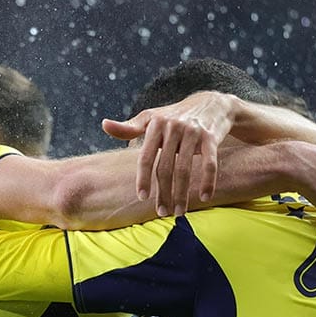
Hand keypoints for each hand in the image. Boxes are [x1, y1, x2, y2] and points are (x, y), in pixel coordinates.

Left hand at [102, 91, 237, 216]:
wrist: (211, 104)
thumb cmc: (175, 115)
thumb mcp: (151, 118)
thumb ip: (129, 127)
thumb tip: (104, 124)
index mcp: (156, 124)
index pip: (145, 156)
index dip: (143, 178)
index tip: (142, 197)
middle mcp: (174, 127)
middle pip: (165, 167)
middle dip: (163, 193)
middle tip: (162, 212)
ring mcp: (193, 132)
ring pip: (185, 169)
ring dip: (182, 194)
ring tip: (179, 211)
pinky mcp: (211, 138)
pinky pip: (209, 164)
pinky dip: (207, 182)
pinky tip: (204, 197)